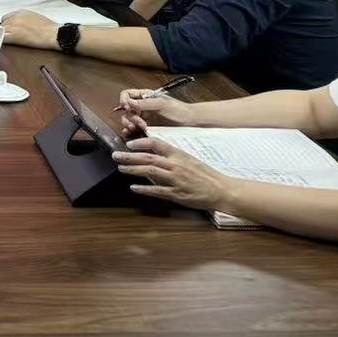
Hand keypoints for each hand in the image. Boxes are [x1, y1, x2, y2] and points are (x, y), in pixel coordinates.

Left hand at [0, 10, 57, 48]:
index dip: (8, 25)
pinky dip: (5, 42)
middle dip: (6, 30)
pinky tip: (10, 44)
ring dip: (5, 36)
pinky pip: (3, 38)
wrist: (53, 34)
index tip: (11, 30)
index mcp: (20, 12)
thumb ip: (24, 19)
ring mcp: (13, 26)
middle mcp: (15, 17)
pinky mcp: (14, 35)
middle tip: (13, 37)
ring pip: (2, 31)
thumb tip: (20, 25)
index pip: (6, 17)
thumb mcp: (35, 17)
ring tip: (12, 42)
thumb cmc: (49, 28)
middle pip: (3, 24)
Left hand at [112, 136, 233, 211]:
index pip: (156, 143)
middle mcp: (175, 165)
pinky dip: (144, 189)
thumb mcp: (189, 159)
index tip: (129, 144)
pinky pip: (157, 190)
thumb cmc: (205, 174)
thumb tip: (154, 154)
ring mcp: (176, 180)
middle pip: (148, 158)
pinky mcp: (177, 194)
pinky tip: (134, 187)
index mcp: (178, 154)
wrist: (221, 189)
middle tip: (116, 155)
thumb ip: (172, 156)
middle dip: (129, 156)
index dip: (140, 142)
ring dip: (133, 169)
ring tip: (121, 168)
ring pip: (150, 172)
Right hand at [116, 89, 195, 139]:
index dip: (124, 100)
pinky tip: (132, 133)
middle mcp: (142, 106)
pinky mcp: (146, 128)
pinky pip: (134, 129)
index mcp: (145, 96)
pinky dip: (131, 131)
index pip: (127, 94)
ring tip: (137, 129)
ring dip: (130, 124)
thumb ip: (145, 103)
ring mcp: (144, 118)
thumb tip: (129, 103)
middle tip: (139, 122)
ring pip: (128, 119)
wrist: (191, 123)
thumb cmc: (180, 110)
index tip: (129, 108)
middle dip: (130, 116)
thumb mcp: (162, 104)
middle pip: (126, 109)